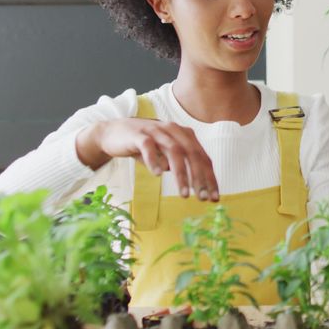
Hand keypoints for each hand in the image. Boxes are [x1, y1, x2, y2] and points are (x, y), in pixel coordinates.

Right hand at [76, 118, 219, 200]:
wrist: (113, 133)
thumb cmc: (143, 146)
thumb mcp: (164, 156)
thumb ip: (179, 165)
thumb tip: (195, 184)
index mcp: (184, 134)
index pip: (202, 157)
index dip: (210, 177)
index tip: (215, 198)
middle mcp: (173, 130)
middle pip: (192, 153)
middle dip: (200, 177)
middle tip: (203, 198)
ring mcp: (156, 130)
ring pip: (174, 150)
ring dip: (181, 174)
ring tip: (184, 194)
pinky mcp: (138, 134)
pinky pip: (148, 146)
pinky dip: (154, 160)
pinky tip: (158, 175)